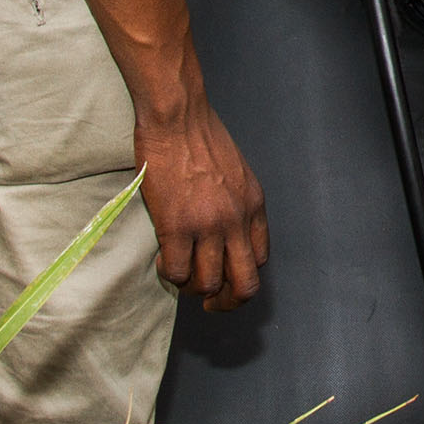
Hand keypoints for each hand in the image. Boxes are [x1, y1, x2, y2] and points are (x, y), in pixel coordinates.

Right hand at [133, 99, 269, 310]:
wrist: (178, 118)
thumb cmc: (201, 137)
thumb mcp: (236, 172)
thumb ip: (236, 203)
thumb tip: (226, 229)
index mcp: (254, 206)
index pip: (260, 259)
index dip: (242, 275)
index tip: (225, 276)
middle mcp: (237, 221)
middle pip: (244, 285)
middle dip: (227, 303)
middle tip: (210, 305)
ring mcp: (208, 226)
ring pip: (208, 285)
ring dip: (193, 289)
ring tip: (180, 276)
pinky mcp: (177, 227)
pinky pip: (177, 272)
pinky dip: (170, 275)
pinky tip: (163, 261)